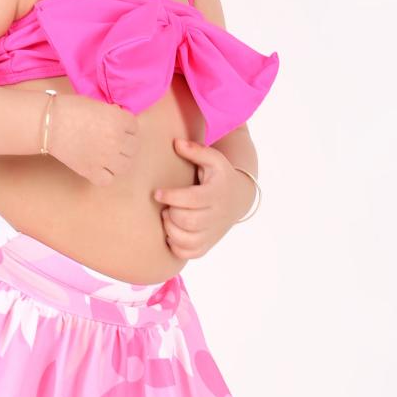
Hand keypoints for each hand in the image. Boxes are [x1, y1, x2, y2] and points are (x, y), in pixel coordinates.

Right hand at [46, 94, 140, 186]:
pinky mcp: (91, 171)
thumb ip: (112, 113)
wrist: (49, 123)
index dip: (127, 127)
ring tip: (110, 157)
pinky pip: (108, 180)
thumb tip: (119, 119)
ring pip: (125, 166)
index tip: (119, 128)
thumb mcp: (96, 105)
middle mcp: (116, 140)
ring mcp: (105, 158)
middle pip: (133, 147)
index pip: (135, 128)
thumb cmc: (70, 108)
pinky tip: (99, 167)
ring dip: (120, 161)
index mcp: (118, 120)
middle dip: (126, 143)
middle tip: (115, 142)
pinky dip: (105, 175)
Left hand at [154, 138, 255, 259]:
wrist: (238, 198)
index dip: (172, 197)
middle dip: (170, 214)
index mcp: (215, 193)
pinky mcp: (208, 244)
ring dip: (171, 230)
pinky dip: (176, 247)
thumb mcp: (213, 159)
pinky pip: (190, 254)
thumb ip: (196, 150)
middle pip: (189, 221)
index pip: (192, 199)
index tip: (157, 193)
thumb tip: (176, 143)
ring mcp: (213, 232)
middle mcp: (216, 215)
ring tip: (167, 217)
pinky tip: (171, 232)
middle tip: (164, 206)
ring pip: (188, 240)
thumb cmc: (218, 176)